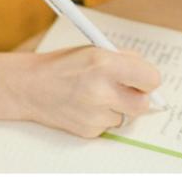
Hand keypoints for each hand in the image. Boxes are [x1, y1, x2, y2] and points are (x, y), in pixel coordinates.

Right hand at [16, 46, 161, 137]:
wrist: (30, 86)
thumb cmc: (64, 65)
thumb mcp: (95, 50)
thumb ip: (124, 60)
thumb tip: (148, 75)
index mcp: (105, 64)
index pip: (150, 79)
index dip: (148, 79)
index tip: (144, 78)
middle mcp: (101, 91)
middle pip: (143, 104)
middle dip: (138, 97)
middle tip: (127, 89)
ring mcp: (94, 114)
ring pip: (126, 116)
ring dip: (118, 107)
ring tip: (96, 94)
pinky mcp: (88, 130)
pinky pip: (109, 125)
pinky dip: (102, 117)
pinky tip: (85, 105)